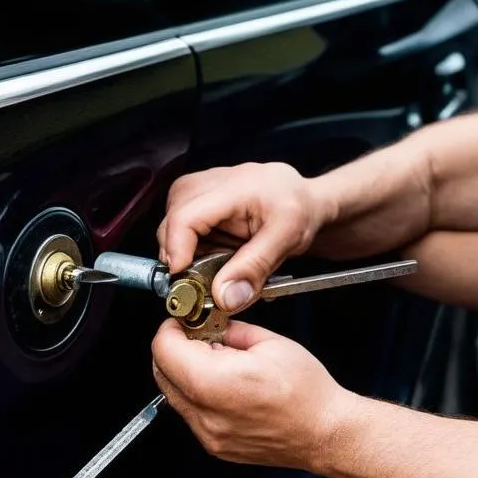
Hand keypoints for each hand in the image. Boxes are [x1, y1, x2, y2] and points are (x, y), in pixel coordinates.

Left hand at [151, 318, 357, 472]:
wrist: (326, 432)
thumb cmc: (308, 394)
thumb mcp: (270, 343)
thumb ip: (231, 331)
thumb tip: (212, 325)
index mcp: (215, 382)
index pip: (164, 349)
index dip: (172, 328)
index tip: (183, 321)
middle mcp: (206, 413)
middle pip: (161, 372)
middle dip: (174, 349)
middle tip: (198, 336)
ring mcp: (209, 434)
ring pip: (174, 395)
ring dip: (185, 373)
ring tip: (217, 362)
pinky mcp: (215, 446)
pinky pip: (191, 414)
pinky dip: (199, 395)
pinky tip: (226, 386)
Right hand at [157, 163, 328, 313]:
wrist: (306, 200)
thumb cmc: (301, 211)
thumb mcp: (288, 240)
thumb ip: (255, 269)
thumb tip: (224, 298)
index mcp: (237, 186)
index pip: (187, 215)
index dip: (177, 249)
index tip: (181, 276)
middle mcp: (214, 180)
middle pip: (172, 218)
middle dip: (181, 254)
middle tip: (200, 278)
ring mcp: (205, 185)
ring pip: (172, 222)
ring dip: (188, 250)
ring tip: (217, 260)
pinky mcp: (201, 196)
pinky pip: (182, 224)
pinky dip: (194, 246)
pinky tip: (217, 251)